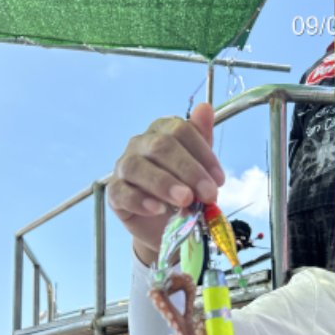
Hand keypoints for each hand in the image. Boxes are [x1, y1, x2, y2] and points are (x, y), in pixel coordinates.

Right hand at [107, 103, 224, 264]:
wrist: (161, 225)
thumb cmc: (180, 191)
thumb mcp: (197, 169)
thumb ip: (202, 141)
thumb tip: (206, 109)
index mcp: (162, 131)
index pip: (181, 131)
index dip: (203, 154)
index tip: (219, 180)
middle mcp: (140, 144)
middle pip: (161, 147)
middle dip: (189, 171)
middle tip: (208, 194)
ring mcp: (124, 166)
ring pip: (138, 168)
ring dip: (164, 184)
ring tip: (185, 201)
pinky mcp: (115, 192)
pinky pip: (122, 192)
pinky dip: (140, 201)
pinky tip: (158, 209)